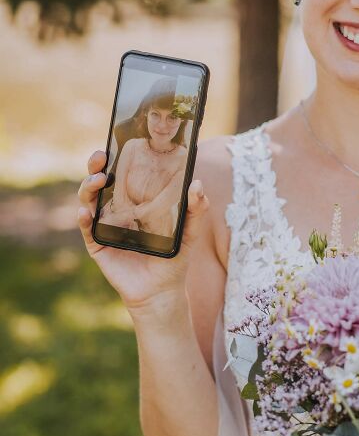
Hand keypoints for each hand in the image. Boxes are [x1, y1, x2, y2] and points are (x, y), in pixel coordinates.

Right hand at [76, 149, 209, 312]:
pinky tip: (85, 212)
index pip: (120, 174)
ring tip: (98, 182)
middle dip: (95, 166)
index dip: (114, 158)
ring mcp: (103, 226)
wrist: (162, 290)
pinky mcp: (97, 245)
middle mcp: (115, 210)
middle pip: (98, 182)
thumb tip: (198, 184)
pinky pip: (85, 229)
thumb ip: (195, 210)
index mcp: (134, 201)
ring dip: (88, 187)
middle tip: (100, 157)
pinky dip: (82, 218)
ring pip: (87, 200)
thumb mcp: (189, 232)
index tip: (114, 144)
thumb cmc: (174, 259)